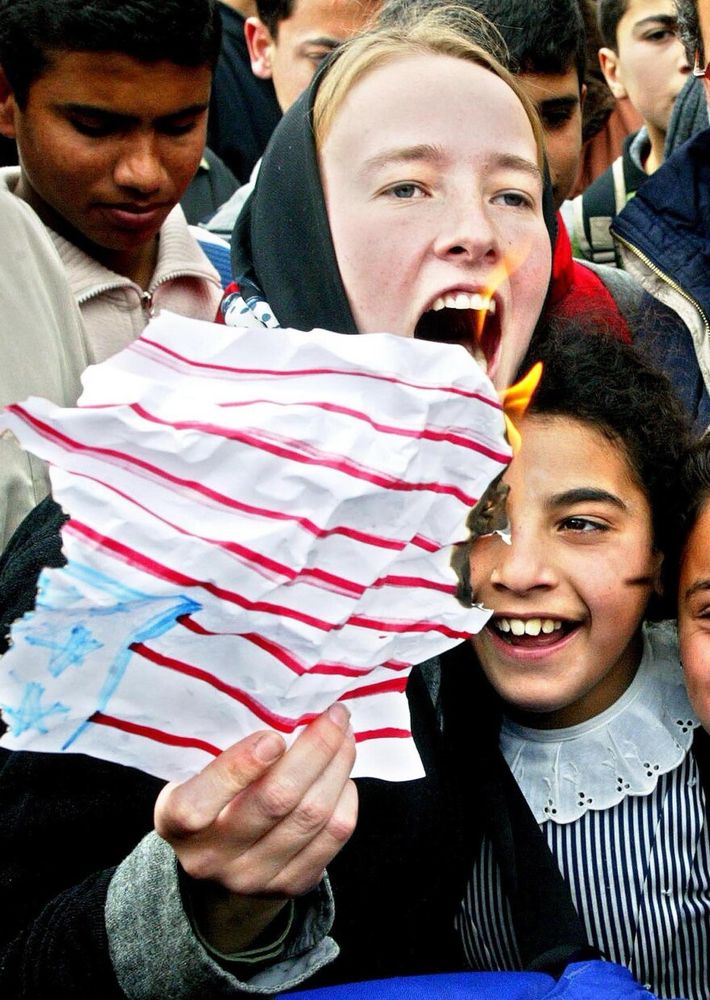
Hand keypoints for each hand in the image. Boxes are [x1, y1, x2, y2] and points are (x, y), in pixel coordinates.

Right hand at [154, 703, 357, 951]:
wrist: (219, 868)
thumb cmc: (208, 800)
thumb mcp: (194, 776)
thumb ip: (223, 752)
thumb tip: (283, 708)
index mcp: (176, 823)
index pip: (198, 805)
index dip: (237, 769)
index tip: (273, 736)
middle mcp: (212, 859)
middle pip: (276, 801)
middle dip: (315, 749)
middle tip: (334, 714)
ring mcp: (254, 879)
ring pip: (313, 816)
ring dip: (338, 766)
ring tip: (345, 734)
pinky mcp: (292, 886)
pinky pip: (334, 835)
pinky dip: (345, 796)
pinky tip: (342, 775)